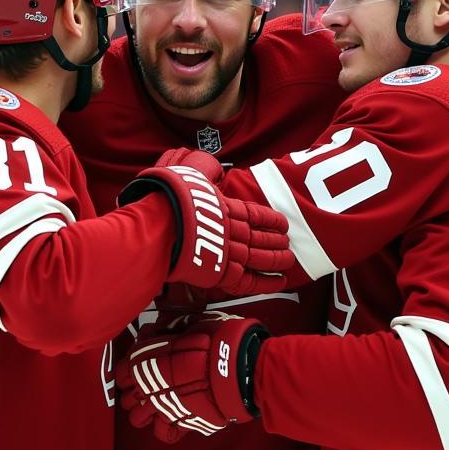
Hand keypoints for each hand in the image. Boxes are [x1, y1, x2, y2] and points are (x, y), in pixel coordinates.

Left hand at [117, 312, 265, 442]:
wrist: (233, 366)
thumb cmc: (211, 340)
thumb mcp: (186, 324)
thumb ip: (165, 330)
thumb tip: (153, 329)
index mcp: (142, 362)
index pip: (120, 373)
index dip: (129, 372)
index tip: (139, 369)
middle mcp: (146, 388)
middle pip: (126, 399)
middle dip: (136, 395)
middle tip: (150, 388)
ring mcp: (161, 408)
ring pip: (137, 420)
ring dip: (146, 413)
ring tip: (159, 405)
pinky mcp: (181, 424)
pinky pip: (164, 433)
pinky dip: (168, 427)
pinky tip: (176, 417)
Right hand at [118, 153, 293, 294]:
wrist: (160, 223)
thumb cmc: (171, 198)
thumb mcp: (190, 174)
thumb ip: (204, 170)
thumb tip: (212, 166)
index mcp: (224, 208)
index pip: (254, 214)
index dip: (269, 220)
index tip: (282, 223)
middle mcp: (229, 230)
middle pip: (259, 237)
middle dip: (275, 241)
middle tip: (288, 244)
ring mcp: (226, 252)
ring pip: (259, 257)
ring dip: (276, 259)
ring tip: (288, 260)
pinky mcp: (219, 273)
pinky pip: (247, 281)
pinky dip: (265, 283)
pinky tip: (280, 283)